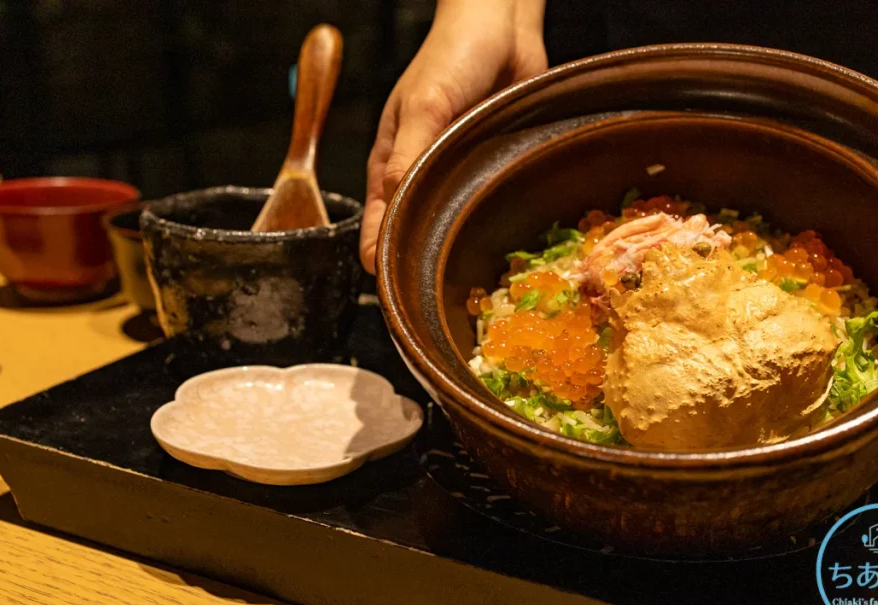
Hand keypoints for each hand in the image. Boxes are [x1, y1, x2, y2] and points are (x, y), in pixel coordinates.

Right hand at [360, 0, 546, 272]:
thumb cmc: (453, 56)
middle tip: (438, 302)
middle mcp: (418, 174)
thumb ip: (408, 155)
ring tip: (468, 284)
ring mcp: (453, 173)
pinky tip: (498, 246)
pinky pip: (481, 202)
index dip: (382, 262)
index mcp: (390, 163)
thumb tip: (390, 207)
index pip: (375, 227)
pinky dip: (484, 221)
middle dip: (418, 264)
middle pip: (410, 234)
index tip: (397, 295)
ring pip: (447, 222)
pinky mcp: (486, 166)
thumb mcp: (425, 105)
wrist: (502, 25)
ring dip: (454, 245)